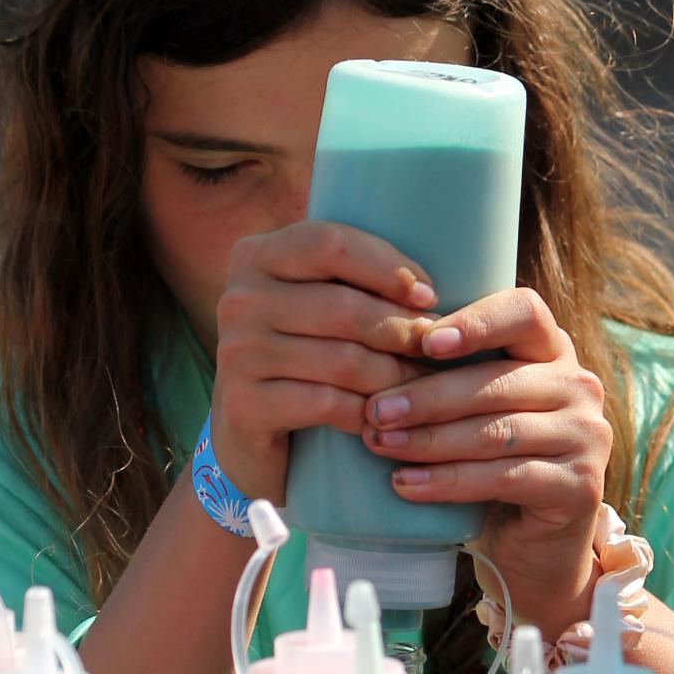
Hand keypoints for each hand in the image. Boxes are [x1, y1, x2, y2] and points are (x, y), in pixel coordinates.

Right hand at [211, 220, 438, 501]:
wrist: (249, 430)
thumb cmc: (302, 354)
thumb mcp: (316, 303)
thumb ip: (351, 277)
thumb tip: (431, 284)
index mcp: (256, 256)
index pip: (331, 244)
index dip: (388, 268)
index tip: (429, 298)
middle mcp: (238, 298)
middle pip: (344, 307)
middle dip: (402, 331)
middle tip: (437, 349)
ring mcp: (236, 353)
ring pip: (343, 360)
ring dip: (396, 376)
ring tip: (426, 385)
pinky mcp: (243, 405)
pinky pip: (327, 404)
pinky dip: (368, 412)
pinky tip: (387, 418)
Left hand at [361, 287, 612, 642]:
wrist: (535, 545)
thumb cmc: (491, 462)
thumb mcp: (474, 409)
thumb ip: (448, 375)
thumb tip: (368, 353)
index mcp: (553, 350)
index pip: (524, 311)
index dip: (475, 322)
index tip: (423, 341)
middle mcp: (579, 385)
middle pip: (496, 381)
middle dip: (427, 396)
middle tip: (373, 411)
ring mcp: (587, 436)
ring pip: (496, 431)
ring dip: (430, 439)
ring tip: (380, 445)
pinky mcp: (580, 486)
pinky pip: (504, 477)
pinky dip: (449, 481)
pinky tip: (407, 484)